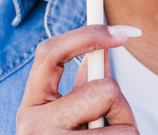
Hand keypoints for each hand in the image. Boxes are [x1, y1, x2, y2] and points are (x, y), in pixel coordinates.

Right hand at [16, 24, 140, 132]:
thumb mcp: (62, 120)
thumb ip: (79, 90)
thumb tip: (102, 54)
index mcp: (30, 106)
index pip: (50, 52)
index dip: (89, 34)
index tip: (127, 32)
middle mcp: (35, 127)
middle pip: (104, 89)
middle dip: (119, 105)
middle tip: (111, 124)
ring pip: (123, 123)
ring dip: (126, 133)